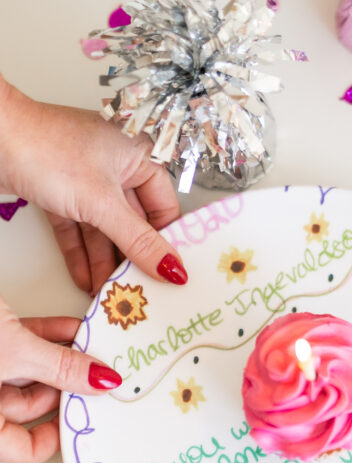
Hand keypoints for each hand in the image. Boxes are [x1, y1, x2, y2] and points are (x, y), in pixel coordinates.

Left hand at [0, 75, 186, 294]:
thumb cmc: (45, 147)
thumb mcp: (102, 203)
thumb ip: (139, 241)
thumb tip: (172, 268)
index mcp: (138, 155)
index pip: (164, 206)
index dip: (168, 240)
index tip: (171, 272)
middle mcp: (116, 166)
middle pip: (134, 222)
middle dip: (133, 258)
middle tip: (142, 288)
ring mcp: (86, 179)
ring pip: (104, 229)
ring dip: (105, 262)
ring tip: (110, 291)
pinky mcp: (60, 192)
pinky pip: (78, 228)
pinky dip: (80, 253)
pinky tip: (85, 278)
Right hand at [0, 296, 120, 462]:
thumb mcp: (13, 351)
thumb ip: (59, 367)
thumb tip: (101, 380)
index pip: (25, 450)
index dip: (59, 437)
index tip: (89, 417)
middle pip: (32, 406)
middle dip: (68, 387)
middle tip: (101, 379)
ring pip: (30, 372)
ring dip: (63, 358)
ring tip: (96, 349)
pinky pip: (21, 345)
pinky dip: (47, 336)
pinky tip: (77, 330)